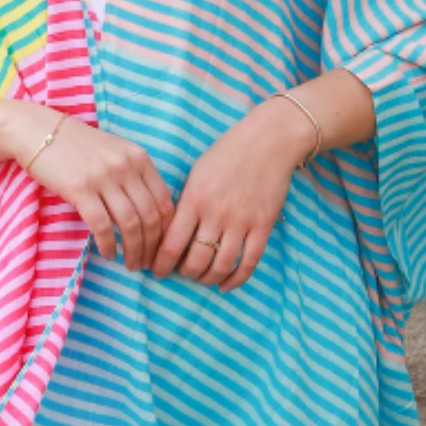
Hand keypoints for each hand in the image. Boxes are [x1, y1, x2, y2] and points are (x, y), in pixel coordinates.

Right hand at [7, 104, 174, 269]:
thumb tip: (150, 214)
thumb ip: (133, 175)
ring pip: (130, 224)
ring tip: (131, 264)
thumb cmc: (76, 145)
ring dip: (134, 250)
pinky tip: (108, 254)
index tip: (161, 249)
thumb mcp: (114, 152)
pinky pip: (102, 225)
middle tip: (148, 264)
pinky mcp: (80, 189)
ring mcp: (103, 177)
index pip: (164, 201)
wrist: (37, 131)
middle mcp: (126, 166)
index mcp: (139, 158)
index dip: (167, 231)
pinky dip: (109, 244)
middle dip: (153, 247)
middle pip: (150, 217)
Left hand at [151, 97, 313, 291]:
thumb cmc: (227, 153)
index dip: (161, 265)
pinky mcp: (263, 226)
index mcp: (194, 200)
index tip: (156, 271)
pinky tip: (225, 285)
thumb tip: (170, 233)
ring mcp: (241, 222)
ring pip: (220, 266)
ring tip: (202, 278)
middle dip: (184, 273)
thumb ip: (185, 203)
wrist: (269, 141)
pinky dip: (236, 279)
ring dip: (207, 279)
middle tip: (180, 273)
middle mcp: (216, 214)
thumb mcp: (196, 173)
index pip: (171, 244)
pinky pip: (249, 262)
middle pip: (195, 261)